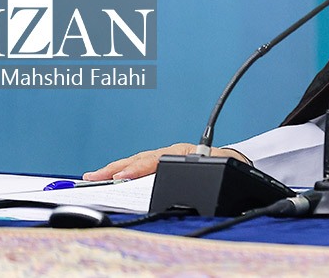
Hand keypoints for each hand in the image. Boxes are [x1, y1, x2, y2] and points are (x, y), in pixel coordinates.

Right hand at [83, 144, 249, 180]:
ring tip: (94, 176)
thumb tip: (196, 176)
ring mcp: (166, 157)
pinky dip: (125, 171)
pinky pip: (141, 166)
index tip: (120, 176)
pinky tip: (113, 177)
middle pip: (140, 159)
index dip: (136, 169)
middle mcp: (172, 152)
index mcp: (183, 152)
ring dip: (115, 169)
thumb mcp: (219, 169)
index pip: (154, 160)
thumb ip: (206, 171)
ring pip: (138, 161)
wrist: (235, 161)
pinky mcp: (164, 163)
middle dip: (115, 168)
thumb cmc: (227, 165)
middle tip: (93, 177)